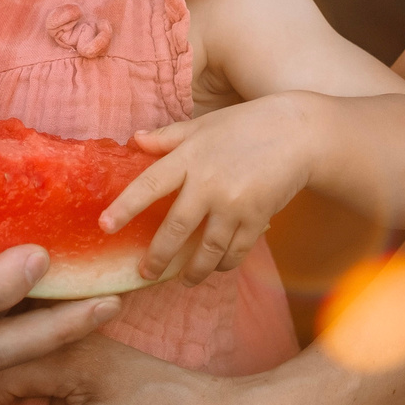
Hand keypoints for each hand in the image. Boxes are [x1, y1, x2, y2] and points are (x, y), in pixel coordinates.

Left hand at [97, 96, 319, 283]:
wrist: (299, 134)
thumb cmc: (247, 125)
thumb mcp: (204, 124)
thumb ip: (168, 137)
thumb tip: (134, 140)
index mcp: (190, 157)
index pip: (148, 185)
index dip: (124, 207)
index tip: (105, 227)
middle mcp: (208, 184)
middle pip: (175, 229)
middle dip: (157, 256)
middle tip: (144, 272)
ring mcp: (234, 205)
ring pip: (206, 250)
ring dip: (192, 270)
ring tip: (183, 279)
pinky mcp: (257, 219)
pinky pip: (235, 252)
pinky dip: (224, 264)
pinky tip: (217, 268)